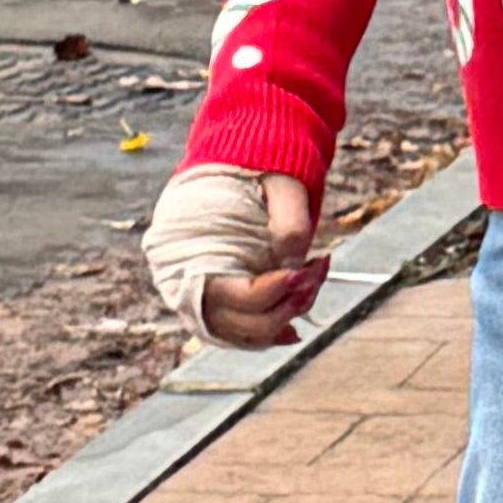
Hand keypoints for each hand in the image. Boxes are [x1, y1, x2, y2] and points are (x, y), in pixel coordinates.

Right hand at [199, 172, 326, 351]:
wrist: (239, 167)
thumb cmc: (256, 175)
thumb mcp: (282, 186)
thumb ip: (290, 224)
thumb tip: (294, 266)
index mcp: (192, 255)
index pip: (233, 296)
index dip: (272, 291)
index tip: (302, 272)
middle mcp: (190, 288)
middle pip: (244, 323)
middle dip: (287, 305)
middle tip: (313, 274)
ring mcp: (204, 302)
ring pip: (247, 334)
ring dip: (286, 317)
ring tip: (310, 284)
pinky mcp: (219, 307)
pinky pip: (244, 334)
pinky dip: (273, 331)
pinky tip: (294, 319)